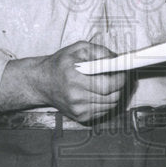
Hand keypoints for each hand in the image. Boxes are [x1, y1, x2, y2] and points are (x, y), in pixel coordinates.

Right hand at [0, 41, 126, 122]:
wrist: (41, 83)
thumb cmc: (60, 63)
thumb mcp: (77, 49)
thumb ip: (99, 51)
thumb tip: (116, 59)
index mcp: (74, 78)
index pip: (107, 85)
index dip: (120, 79)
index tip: (124, 71)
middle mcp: (76, 97)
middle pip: (112, 97)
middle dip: (121, 86)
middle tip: (121, 77)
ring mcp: (78, 110)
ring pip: (110, 105)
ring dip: (116, 94)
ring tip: (112, 83)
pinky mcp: (80, 117)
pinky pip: (103, 111)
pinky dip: (108, 102)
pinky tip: (102, 93)